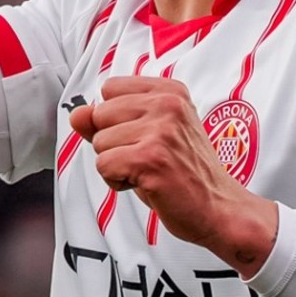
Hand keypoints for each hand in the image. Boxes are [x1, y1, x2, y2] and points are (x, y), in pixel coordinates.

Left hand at [69, 77, 277, 277]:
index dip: (116, 120)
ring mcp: (161, 130)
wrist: (218, 207)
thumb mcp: (148, 136)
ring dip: (117, 165)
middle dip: (114, 144)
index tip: (144, 138)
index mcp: (170, 92)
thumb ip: (109, 121)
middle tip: (148, 159)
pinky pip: (104, 165)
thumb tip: (76, 114)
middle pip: (99, 115)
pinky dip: (117, 182)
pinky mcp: (152, 158)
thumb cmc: (184, 173)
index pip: (109, 90)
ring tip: (148, 172)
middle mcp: (167, 104)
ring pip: (100, 143)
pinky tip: (144, 184)